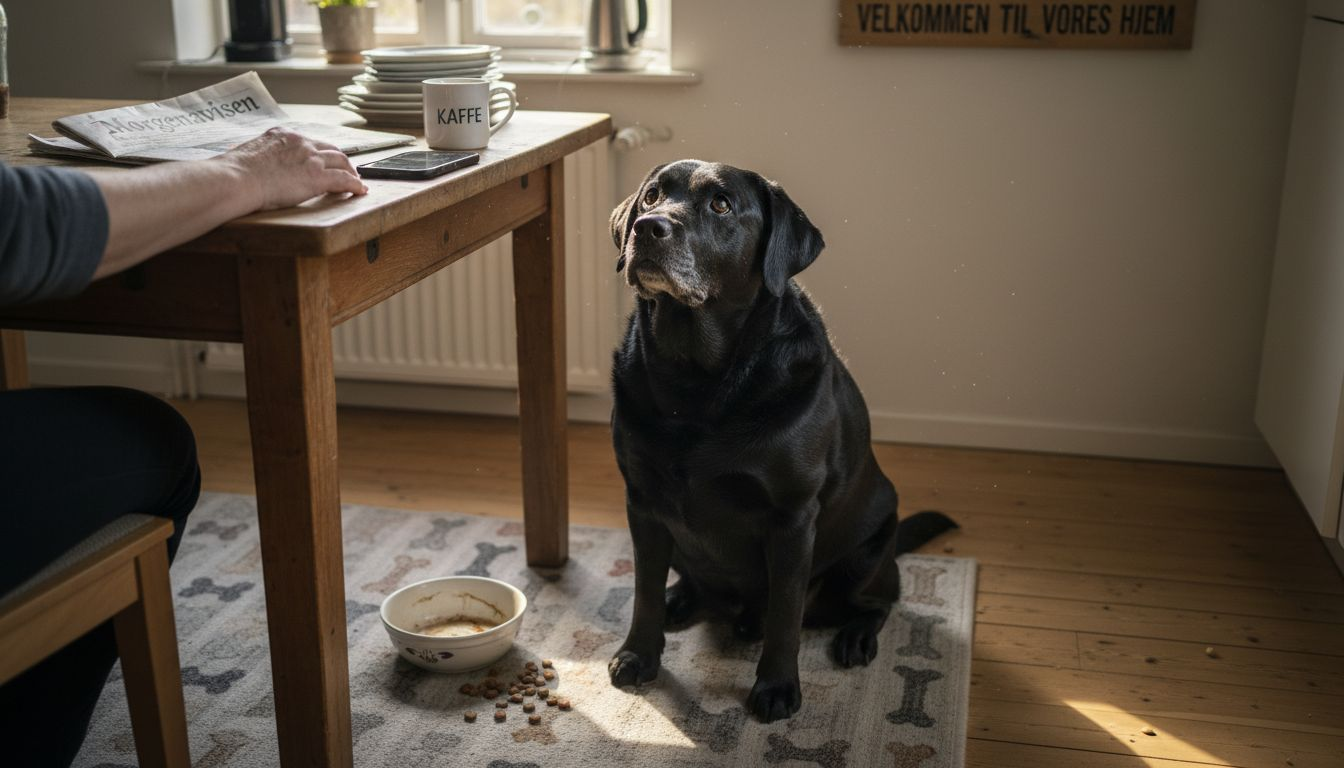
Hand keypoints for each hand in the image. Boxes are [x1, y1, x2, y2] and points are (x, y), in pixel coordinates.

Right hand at [217, 126, 366, 211]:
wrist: (236, 179)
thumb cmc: (233, 172)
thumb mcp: (243, 154)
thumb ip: (250, 154)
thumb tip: (235, 155)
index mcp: (282, 135)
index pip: (310, 141)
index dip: (321, 152)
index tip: (324, 160)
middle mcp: (300, 142)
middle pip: (331, 148)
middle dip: (342, 160)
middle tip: (348, 171)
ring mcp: (310, 158)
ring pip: (342, 161)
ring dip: (352, 172)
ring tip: (357, 181)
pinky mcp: (317, 177)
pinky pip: (344, 180)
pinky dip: (355, 185)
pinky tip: (360, 191)